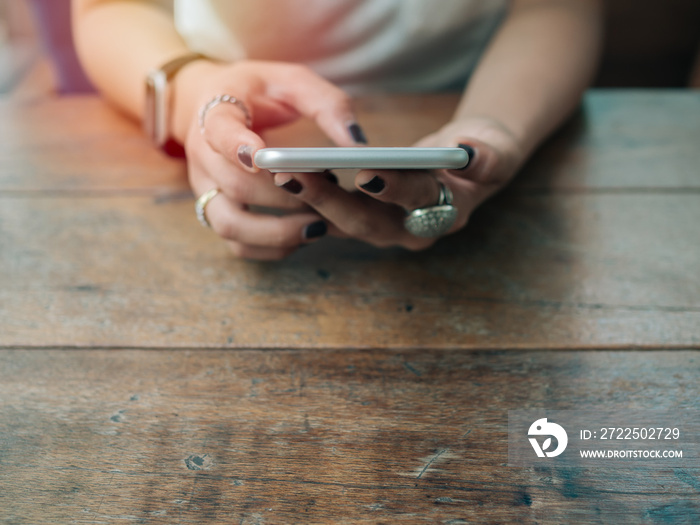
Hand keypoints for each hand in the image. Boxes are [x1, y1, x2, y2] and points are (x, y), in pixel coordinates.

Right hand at [176, 60, 365, 259]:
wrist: (214, 105)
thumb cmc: (261, 92)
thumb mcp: (293, 82)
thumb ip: (327, 105)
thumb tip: (359, 144)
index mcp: (216, 112)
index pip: (218, 131)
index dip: (237, 146)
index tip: (259, 157)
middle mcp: (203, 155)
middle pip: (235, 185)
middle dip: (283, 196)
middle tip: (325, 194)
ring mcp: (206, 189)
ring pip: (230, 224)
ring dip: (276, 232)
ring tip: (318, 226)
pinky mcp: (216, 212)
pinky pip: (238, 244)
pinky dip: (271, 248)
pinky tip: (304, 237)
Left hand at [272, 117, 524, 249]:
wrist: (468, 163)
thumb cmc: (483, 153)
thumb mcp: (496, 151)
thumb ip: (488, 156)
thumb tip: (468, 150)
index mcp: (446, 215)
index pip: (416, 203)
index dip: (392, 188)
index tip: (364, 173)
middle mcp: (411, 230)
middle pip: (367, 221)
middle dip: (329, 198)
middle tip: (293, 174)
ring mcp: (386, 229)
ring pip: (343, 221)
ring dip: (311, 198)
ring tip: (279, 172)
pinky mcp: (366, 220)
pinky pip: (333, 215)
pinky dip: (309, 199)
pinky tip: (283, 178)